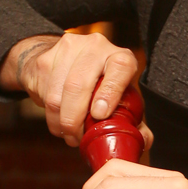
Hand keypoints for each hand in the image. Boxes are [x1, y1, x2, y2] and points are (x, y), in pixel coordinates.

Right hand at [2, 32, 146, 148]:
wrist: (65, 60)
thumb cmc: (100, 85)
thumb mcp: (120, 97)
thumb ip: (134, 121)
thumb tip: (144, 141)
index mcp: (119, 56)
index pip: (120, 67)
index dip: (110, 92)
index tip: (100, 115)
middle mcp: (95, 47)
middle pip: (78, 85)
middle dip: (75, 120)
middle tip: (77, 138)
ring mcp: (68, 49)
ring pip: (57, 93)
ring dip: (61, 121)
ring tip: (68, 133)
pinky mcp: (46, 59)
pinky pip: (44, 94)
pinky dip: (50, 115)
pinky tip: (57, 120)